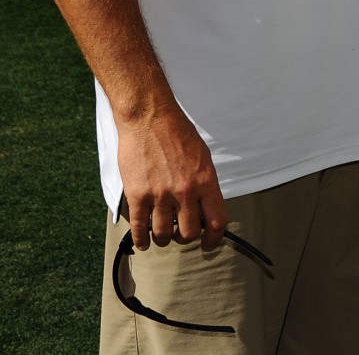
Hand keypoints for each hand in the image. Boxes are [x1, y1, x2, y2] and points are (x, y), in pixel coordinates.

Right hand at [116, 105, 226, 251]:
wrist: (150, 119)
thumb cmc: (178, 133)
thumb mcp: (203, 156)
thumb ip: (205, 183)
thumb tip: (205, 206)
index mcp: (205, 180)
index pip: (216, 221)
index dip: (214, 239)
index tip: (209, 245)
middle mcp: (184, 191)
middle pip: (188, 233)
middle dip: (186, 237)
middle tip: (181, 233)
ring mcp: (159, 194)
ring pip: (163, 234)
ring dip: (163, 238)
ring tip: (162, 234)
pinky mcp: (137, 195)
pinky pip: (140, 228)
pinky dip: (141, 240)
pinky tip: (143, 242)